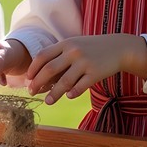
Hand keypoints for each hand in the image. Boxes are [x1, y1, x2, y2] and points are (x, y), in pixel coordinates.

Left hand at [26, 34, 146, 104]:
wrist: (118, 47)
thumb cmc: (91, 49)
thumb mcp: (74, 46)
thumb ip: (59, 56)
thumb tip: (41, 76)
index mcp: (65, 44)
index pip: (42, 56)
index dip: (33, 69)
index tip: (28, 79)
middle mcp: (73, 52)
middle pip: (49, 69)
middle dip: (38, 82)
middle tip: (32, 92)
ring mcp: (84, 62)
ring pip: (64, 81)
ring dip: (54, 94)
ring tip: (47, 102)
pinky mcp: (95, 73)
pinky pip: (81, 86)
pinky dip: (73, 92)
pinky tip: (68, 96)